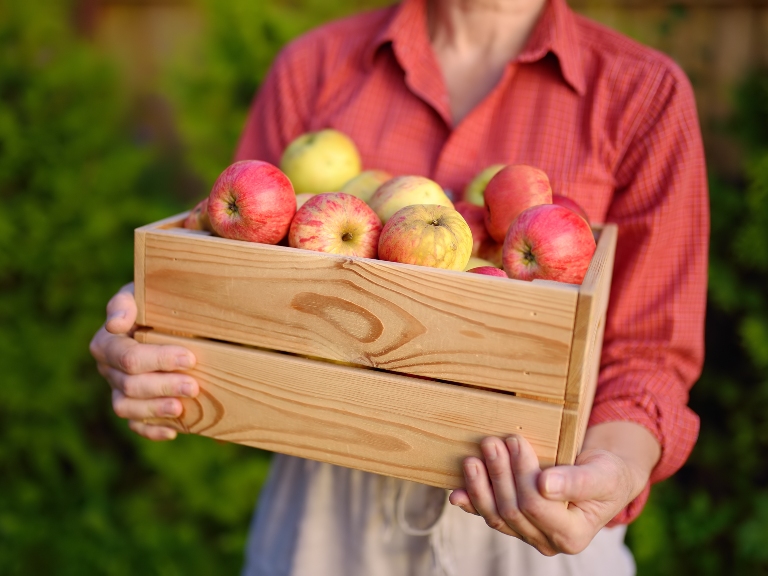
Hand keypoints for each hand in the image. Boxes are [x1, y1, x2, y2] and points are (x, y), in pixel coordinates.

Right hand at [89, 283, 198, 440]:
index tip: (189, 357)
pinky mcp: (132, 407)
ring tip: (181, 408)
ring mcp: (118, 390)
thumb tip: (116, 323)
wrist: (162, 316)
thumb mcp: (139, 293)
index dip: (158, 359)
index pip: (128, 357)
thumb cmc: (151, 302)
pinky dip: (151, 430)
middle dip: (163, 386)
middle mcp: (108, 369)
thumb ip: (125, 303)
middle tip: (193, 386)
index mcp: (107, 343)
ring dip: (155, 410)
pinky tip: (173, 431)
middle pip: (130, 385)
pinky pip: (134, 425)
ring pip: (127, 408)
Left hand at [449, 423, 658, 555]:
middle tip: (492, 442)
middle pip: (512, 509)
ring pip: (496, 516)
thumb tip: (546, 485)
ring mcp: (529, 535)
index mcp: (573, 535)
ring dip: (480, 486)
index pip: (536, 505)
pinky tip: (456, 493)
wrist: (604, 477)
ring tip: (473, 459)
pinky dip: (471, 503)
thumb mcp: (602, 474)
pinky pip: (489, 516)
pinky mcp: (515, 524)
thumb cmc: (607, 473)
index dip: (521, 473)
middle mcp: (548, 541)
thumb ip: (578, 481)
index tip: (515, 441)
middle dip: (499, 474)